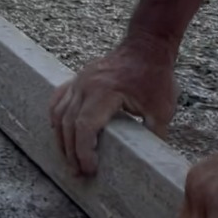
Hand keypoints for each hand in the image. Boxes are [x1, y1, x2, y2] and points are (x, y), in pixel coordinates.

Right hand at [50, 38, 176, 176]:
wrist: (146, 44)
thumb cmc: (155, 74)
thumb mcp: (162, 108)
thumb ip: (154, 135)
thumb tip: (151, 161)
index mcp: (104, 92)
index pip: (84, 126)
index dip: (83, 151)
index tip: (90, 169)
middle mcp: (86, 85)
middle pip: (68, 123)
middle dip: (71, 151)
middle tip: (78, 173)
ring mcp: (79, 80)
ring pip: (59, 112)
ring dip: (61, 138)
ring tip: (69, 159)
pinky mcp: (79, 78)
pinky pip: (59, 99)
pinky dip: (56, 117)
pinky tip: (58, 131)